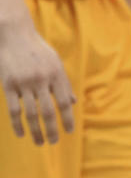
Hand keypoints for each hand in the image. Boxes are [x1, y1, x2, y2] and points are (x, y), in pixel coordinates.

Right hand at [0, 19, 75, 144]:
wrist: (14, 34)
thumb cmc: (37, 49)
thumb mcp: (55, 62)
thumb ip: (64, 83)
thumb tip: (73, 102)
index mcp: (56, 73)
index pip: (64, 101)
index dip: (68, 118)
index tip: (70, 131)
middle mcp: (42, 79)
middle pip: (48, 111)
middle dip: (52, 129)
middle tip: (54, 142)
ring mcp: (24, 83)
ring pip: (31, 114)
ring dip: (36, 131)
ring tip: (39, 143)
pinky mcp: (9, 85)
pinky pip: (14, 110)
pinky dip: (17, 125)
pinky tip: (22, 134)